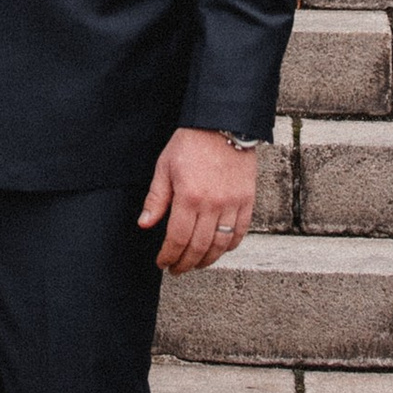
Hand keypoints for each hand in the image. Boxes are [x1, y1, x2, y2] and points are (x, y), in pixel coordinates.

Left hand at [139, 127, 260, 274]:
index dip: (168, 256)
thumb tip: (145, 224)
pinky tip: (218, 250)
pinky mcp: (247, 201)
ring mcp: (232, 204)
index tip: (163, 263)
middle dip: (185, 263)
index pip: (176, 239)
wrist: (223, 124)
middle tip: (176, 269)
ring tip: (195, 264)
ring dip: (206, 260)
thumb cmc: (191, 143)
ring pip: (219, 245)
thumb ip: (156, 199)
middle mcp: (212, 205)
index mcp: (188, 197)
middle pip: (198, 247)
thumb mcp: (165, 167)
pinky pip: (239, 233)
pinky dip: (229, 246)